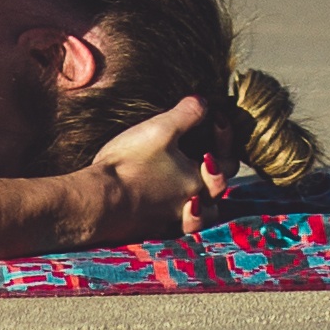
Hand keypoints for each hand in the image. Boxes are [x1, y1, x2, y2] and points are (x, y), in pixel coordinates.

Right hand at [72, 96, 216, 247]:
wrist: (100, 200)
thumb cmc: (130, 163)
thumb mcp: (160, 129)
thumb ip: (186, 114)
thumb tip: (204, 101)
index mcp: (197, 179)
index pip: (228, 159)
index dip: (225, 135)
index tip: (213, 116)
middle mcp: (191, 203)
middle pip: (219, 188)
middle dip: (218, 166)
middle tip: (206, 148)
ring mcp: (171, 219)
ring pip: (203, 215)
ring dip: (204, 200)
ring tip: (194, 187)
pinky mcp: (151, 229)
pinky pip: (176, 225)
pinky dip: (179, 214)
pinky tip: (167, 205)